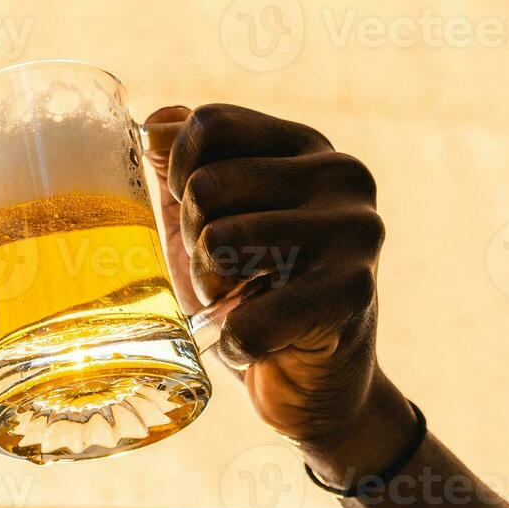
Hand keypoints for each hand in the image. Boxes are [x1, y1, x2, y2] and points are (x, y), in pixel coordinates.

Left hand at [144, 104, 407, 459]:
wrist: (318, 383)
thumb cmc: (253, 292)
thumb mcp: (207, 222)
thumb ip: (184, 168)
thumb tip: (154, 125)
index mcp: (305, 146)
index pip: (209, 123)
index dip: (179, 174)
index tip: (195, 214)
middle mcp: (341, 175)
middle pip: (206, 185)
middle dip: (193, 242)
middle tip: (227, 274)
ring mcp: (354, 230)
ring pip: (219, 243)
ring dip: (212, 291)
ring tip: (244, 303)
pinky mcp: (352, 291)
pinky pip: (245, 316)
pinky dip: (234, 343)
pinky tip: (260, 343)